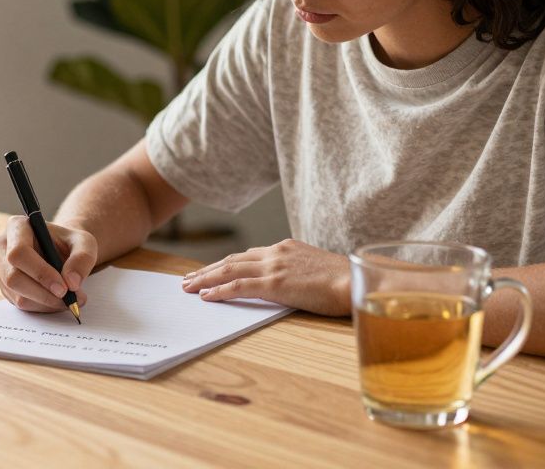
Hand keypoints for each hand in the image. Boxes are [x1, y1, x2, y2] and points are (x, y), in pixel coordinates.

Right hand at [0, 215, 96, 312]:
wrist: (60, 251)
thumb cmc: (68, 243)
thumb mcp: (84, 243)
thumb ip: (82, 258)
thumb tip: (72, 282)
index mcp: (17, 226)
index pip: (19, 253)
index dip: (40, 273)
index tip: (63, 288)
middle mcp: (1, 246)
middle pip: (13, 278)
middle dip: (44, 294)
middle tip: (69, 299)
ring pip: (17, 295)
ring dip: (46, 303)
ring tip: (69, 299)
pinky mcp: (3, 286)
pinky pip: (20, 304)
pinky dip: (42, 307)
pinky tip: (56, 300)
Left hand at [181, 238, 351, 316]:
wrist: (357, 281)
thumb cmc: (344, 281)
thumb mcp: (315, 270)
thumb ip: (297, 273)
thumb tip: (287, 285)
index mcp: (285, 248)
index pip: (248, 255)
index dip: (226, 264)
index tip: (211, 271)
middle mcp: (276, 252)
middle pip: (232, 260)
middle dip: (208, 270)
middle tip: (188, 279)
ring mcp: (274, 266)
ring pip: (229, 270)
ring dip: (205, 279)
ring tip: (188, 287)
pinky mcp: (275, 283)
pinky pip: (238, 286)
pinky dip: (218, 290)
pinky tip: (205, 297)